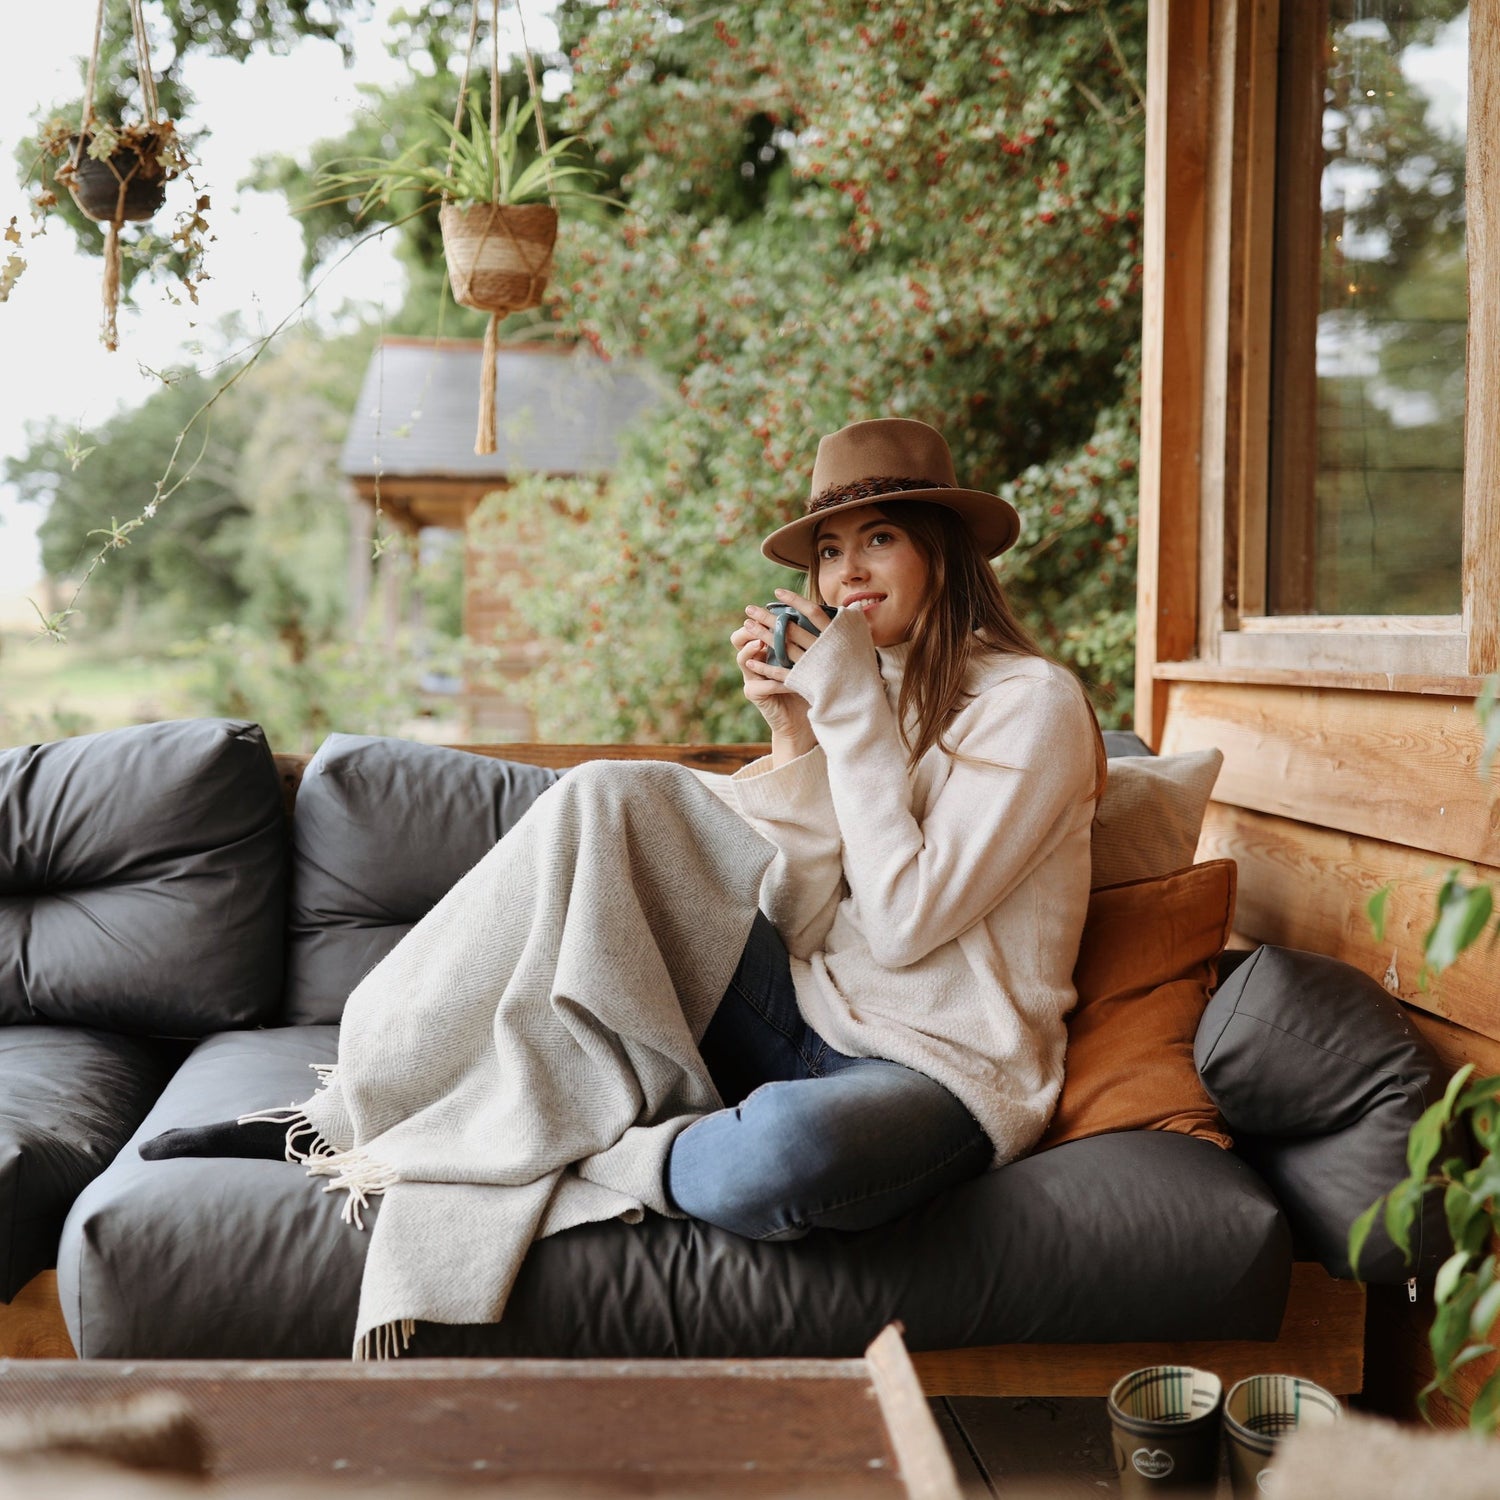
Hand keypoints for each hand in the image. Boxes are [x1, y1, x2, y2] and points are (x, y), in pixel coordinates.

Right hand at [733, 591, 830, 761]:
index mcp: (765, 648)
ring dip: (754, 650)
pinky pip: (764, 684)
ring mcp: (751, 677)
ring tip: (761, 644)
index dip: (763, 616)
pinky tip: (791, 679)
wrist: (803, 719)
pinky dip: (777, 680)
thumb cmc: (810, 683)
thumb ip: (808, 638)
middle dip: (751, 627)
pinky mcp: (755, 694)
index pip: (755, 626)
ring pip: (744, 659)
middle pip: (742, 638)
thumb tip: (823, 610)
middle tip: (756, 617)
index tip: (778, 606)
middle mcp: (754, 661)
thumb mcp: (809, 659)